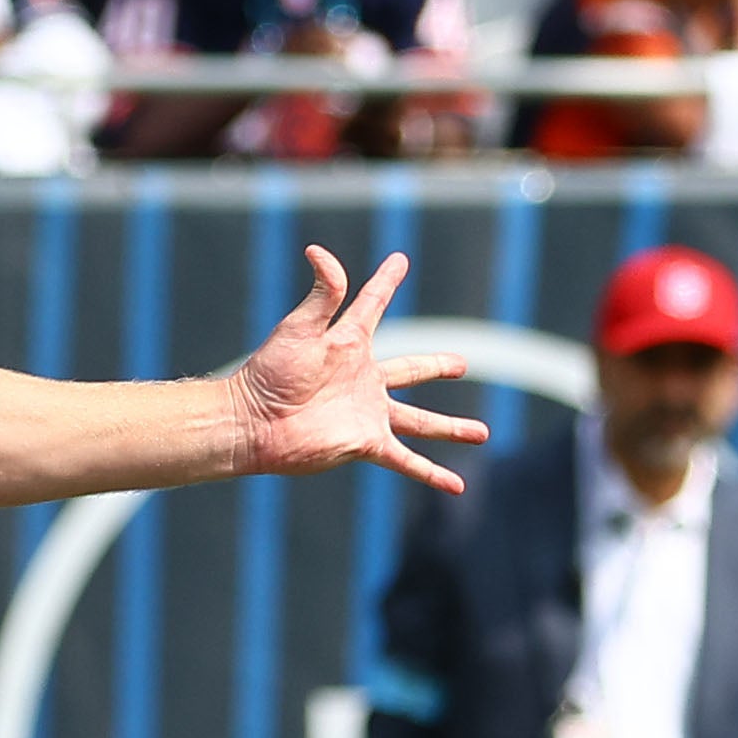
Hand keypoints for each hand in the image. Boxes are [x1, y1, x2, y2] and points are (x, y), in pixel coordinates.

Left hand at [230, 246, 491, 492]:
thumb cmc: (270, 372)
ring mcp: (368, 413)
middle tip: (462, 364)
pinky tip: (456, 486)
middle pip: (411, 370)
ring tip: (483, 432)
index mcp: (349, 343)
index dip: (387, 281)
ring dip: (451, 427)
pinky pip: (407, 460)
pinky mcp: (366, 442)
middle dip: (436, 367)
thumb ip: (321, 294)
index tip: (400, 260)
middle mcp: (364, 378)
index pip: (373, 305)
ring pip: (420, 420)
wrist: (254, 422)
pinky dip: (431, 473)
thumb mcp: (299, 328)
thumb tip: (319, 251)